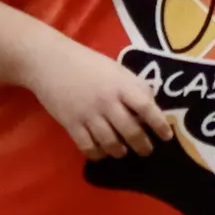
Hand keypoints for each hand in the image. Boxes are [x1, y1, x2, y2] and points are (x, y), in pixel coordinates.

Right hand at [28, 33, 175, 161]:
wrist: (49, 61)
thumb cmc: (85, 63)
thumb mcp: (115, 68)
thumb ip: (134, 85)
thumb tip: (152, 103)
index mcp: (120, 85)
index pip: (146, 107)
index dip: (159, 124)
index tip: (166, 136)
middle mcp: (107, 102)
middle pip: (131, 131)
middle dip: (142, 145)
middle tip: (146, 150)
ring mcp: (88, 114)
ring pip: (111, 143)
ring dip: (120, 151)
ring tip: (123, 151)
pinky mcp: (71, 124)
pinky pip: (88, 147)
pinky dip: (97, 154)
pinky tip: (101, 152)